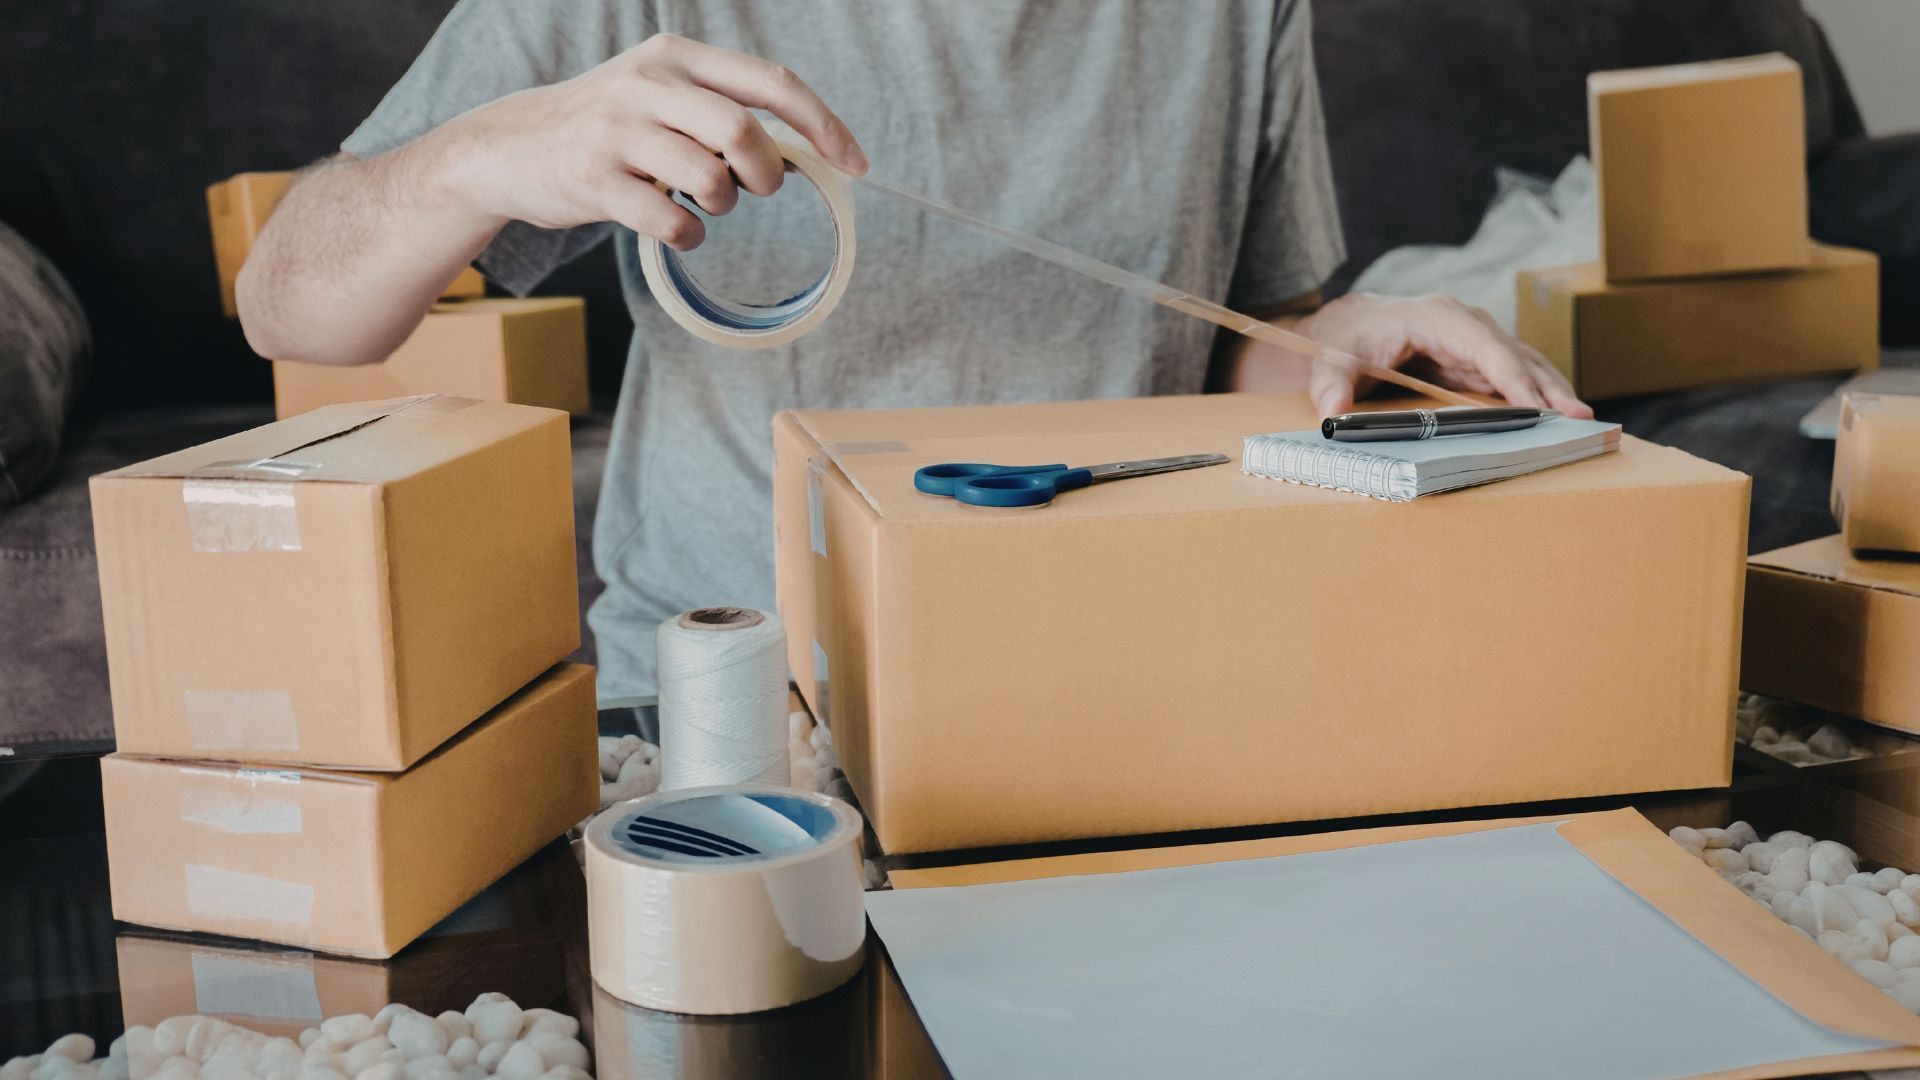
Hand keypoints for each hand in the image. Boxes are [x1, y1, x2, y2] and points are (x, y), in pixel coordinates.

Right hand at [431, 33, 866, 249]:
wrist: (509, 148)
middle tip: (758, 190)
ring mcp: (616, 131)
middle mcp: (646, 83)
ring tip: (701, 203)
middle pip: (745, 132)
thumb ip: (723, 107)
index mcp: (675, 55)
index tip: (857, 164)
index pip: (772, 82)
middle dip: (768, 175)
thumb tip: (806, 150)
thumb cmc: (608, 127)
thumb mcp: (660, 92)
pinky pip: (672, 221)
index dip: (823, 125)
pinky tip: (675, 227)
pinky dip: (689, 235)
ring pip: (711, 180)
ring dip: (722, 205)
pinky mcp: (593, 180)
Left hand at [1295, 293, 1592, 418]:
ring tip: (1582, 421)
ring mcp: (1475, 339)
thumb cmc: (1346, 341)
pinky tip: (1558, 416)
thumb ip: (1330, 387)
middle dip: (1546, 387)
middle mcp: (1464, 323)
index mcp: (1435, 316)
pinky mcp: (1477, 358)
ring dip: (1552, 391)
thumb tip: (1332, 414)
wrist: (1348, 326)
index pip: (1483, 346)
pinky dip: (1539, 393)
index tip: (1537, 405)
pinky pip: (1515, 374)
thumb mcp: (1329, 362)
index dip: (1511, 376)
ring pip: (1522, 363)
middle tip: (1579, 419)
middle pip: (1513, 354)